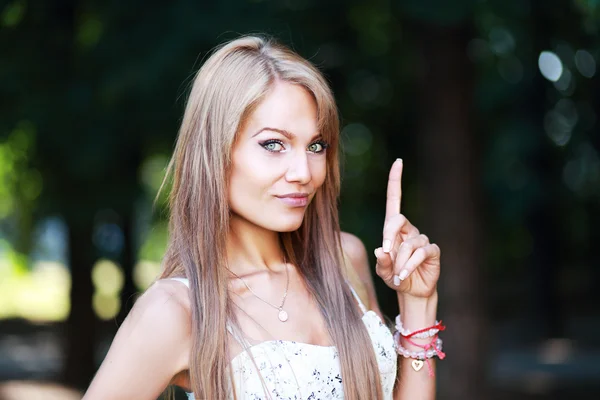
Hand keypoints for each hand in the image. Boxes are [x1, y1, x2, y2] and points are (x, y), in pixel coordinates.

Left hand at [374, 159, 439, 297]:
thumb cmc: (395, 277)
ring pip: (408, 244)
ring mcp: (422, 239)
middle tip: (386, 252)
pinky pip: (421, 252)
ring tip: (398, 276)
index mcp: (394, 228)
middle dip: (390, 235)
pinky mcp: (433, 250)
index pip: (395, 200)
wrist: (412, 292)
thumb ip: (381, 262)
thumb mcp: (383, 271)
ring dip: (400, 261)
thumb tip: (381, 250)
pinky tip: (405, 275)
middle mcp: (409, 230)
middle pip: (398, 219)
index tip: (398, 162)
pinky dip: (410, 265)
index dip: (396, 181)